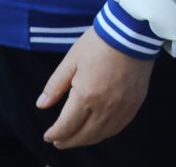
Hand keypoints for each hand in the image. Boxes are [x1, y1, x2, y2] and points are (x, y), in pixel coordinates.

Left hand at [36, 28, 154, 148]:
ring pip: (101, 135)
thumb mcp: (71, 60)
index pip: (67, 126)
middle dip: (68, 141)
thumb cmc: (99, 43)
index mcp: (86, 96)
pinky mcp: (134, 105)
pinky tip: (96, 131)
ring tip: (75, 139)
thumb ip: (55, 85)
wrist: (132, 33)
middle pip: (84, 135)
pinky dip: (104, 133)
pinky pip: (117, 128)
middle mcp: (104, 108)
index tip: (47, 136)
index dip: (55, 134)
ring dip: (85, 140)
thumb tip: (41, 105)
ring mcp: (121, 108)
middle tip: (58, 142)